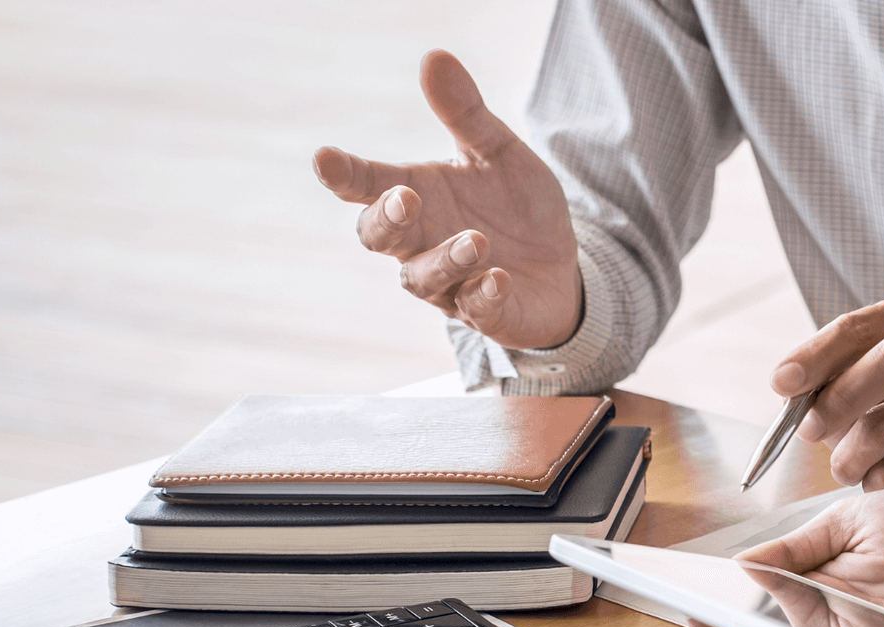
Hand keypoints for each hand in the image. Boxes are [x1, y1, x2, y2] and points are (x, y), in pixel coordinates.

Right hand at [312, 51, 582, 350]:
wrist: (559, 265)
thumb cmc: (515, 208)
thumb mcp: (498, 152)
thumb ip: (466, 115)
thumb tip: (435, 56)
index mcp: (417, 196)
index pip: (367, 185)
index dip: (345, 174)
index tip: (325, 159)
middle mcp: (421, 243)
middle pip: (380, 238)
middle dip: (387, 219)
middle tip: (406, 197)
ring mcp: (450, 284)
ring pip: (424, 279)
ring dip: (447, 258)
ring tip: (477, 239)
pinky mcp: (488, 314)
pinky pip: (477, 311)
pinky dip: (484, 295)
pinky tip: (499, 278)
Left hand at [772, 296, 883, 490]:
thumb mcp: (854, 384)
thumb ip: (820, 382)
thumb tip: (787, 387)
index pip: (858, 327)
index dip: (816, 355)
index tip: (781, 384)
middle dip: (841, 397)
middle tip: (808, 431)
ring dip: (852, 453)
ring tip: (842, 467)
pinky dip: (880, 478)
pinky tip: (875, 479)